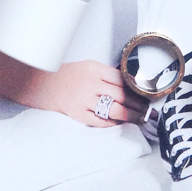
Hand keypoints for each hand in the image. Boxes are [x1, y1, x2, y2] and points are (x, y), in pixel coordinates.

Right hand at [29, 59, 146, 127]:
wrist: (41, 84)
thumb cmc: (66, 75)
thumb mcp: (87, 66)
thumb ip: (106, 74)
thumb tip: (130, 85)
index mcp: (95, 69)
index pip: (123, 80)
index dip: (138, 90)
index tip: (147, 96)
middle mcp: (91, 83)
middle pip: (123, 96)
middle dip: (139, 105)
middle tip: (149, 111)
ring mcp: (84, 100)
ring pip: (115, 110)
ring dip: (131, 116)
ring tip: (140, 119)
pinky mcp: (78, 114)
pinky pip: (101, 121)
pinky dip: (113, 124)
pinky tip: (120, 124)